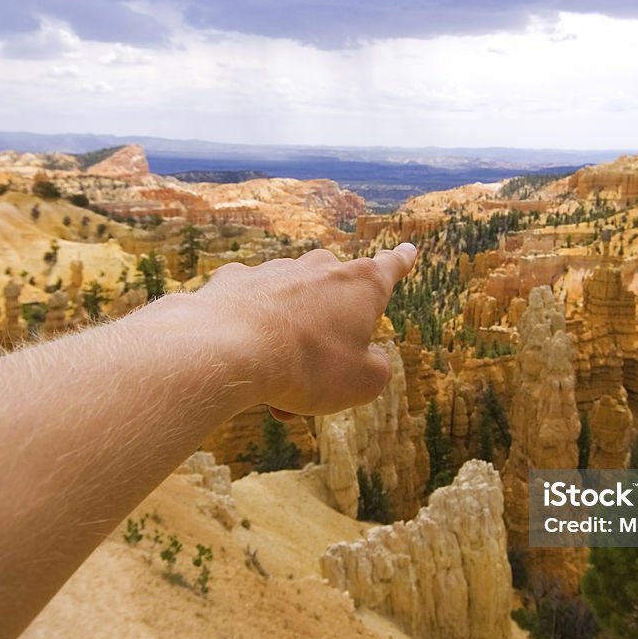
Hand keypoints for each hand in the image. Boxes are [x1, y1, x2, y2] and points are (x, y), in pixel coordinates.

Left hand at [191, 243, 416, 417]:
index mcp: (361, 286)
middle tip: (319, 377)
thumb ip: (375, 369)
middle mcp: (319, 269)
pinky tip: (243, 359)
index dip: (402, 262)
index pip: (390, 268)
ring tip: (277, 388)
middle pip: (335, 296)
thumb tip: (367, 361)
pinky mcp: (234, 281)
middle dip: (331, 333)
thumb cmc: (308, 366)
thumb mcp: (362, 384)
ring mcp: (274, 271)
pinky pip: (253, 308)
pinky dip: (253, 332)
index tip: (409, 249)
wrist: (228, 351)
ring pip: (292, 309)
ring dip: (291, 343)